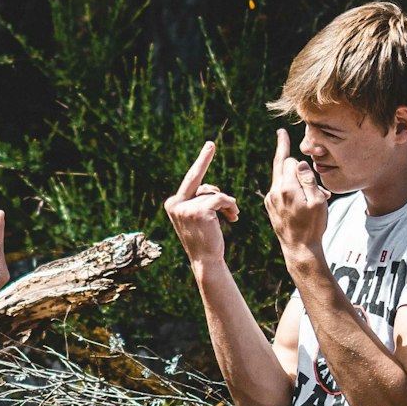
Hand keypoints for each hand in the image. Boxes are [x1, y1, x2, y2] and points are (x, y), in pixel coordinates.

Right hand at [164, 140, 238, 269]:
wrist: (206, 260)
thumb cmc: (206, 239)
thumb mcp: (199, 217)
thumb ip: (200, 200)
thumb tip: (212, 189)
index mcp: (172, 204)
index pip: (190, 181)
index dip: (201, 163)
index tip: (209, 146)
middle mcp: (175, 203)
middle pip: (196, 179)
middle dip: (204, 162)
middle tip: (211, 145)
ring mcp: (185, 207)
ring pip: (214, 193)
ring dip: (227, 203)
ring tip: (232, 216)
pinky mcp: (199, 211)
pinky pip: (221, 199)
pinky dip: (231, 206)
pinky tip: (233, 218)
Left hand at [264, 130, 329, 259]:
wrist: (299, 250)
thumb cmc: (312, 226)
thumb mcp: (318, 201)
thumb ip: (308, 179)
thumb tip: (299, 162)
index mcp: (286, 188)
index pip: (288, 160)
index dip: (293, 152)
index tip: (282, 132)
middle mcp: (274, 192)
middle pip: (280, 165)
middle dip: (285, 153)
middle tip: (282, 135)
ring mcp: (270, 201)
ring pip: (281, 179)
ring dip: (295, 178)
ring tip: (316, 191)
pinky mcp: (270, 208)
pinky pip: (279, 190)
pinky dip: (290, 188)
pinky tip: (303, 197)